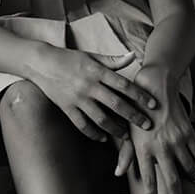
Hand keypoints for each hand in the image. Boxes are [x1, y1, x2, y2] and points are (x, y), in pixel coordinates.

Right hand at [29, 46, 157, 140]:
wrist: (41, 63)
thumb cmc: (69, 58)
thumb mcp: (91, 56)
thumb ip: (113, 60)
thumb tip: (134, 55)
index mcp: (97, 71)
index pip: (123, 85)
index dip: (140, 95)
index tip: (153, 105)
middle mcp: (89, 86)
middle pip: (116, 104)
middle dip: (133, 116)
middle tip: (147, 125)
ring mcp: (77, 98)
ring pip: (101, 118)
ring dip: (116, 129)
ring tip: (126, 135)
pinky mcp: (67, 108)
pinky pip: (82, 125)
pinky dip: (94, 133)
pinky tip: (103, 138)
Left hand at [125, 64, 194, 193]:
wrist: (154, 85)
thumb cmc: (136, 107)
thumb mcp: (127, 129)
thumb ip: (126, 153)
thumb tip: (118, 172)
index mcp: (144, 148)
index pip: (149, 181)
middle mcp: (161, 147)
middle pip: (172, 181)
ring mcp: (177, 140)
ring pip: (189, 168)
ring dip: (191, 177)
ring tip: (193, 182)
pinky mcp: (188, 131)